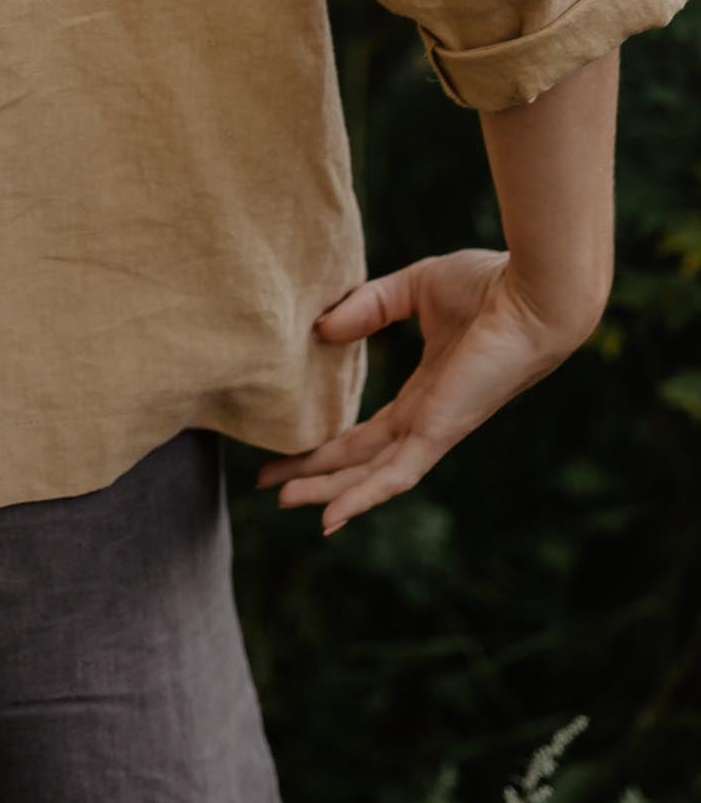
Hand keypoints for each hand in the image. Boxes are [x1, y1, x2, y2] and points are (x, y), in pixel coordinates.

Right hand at [255, 248, 601, 535]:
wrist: (533, 293)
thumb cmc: (489, 284)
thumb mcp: (413, 288)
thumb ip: (367, 306)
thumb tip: (321, 329)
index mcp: (428, 389)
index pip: (370, 429)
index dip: (330, 441)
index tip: (290, 447)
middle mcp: (430, 418)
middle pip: (362, 458)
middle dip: (317, 472)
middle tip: (270, 484)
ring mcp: (435, 430)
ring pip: (373, 475)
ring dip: (329, 490)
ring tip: (284, 501)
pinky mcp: (440, 431)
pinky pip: (396, 475)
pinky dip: (363, 498)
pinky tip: (329, 518)